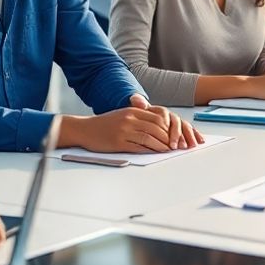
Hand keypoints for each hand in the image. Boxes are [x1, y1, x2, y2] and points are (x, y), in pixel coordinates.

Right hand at [60, 95, 201, 152]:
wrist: (85, 129)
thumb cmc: (104, 124)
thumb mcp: (122, 115)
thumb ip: (138, 117)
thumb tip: (156, 125)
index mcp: (132, 111)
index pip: (157, 117)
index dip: (169, 126)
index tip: (177, 133)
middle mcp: (130, 119)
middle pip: (157, 127)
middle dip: (170, 137)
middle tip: (179, 144)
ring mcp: (125, 131)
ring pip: (151, 137)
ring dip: (164, 145)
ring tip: (172, 150)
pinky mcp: (119, 142)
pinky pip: (140, 147)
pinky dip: (152, 150)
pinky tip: (158, 153)